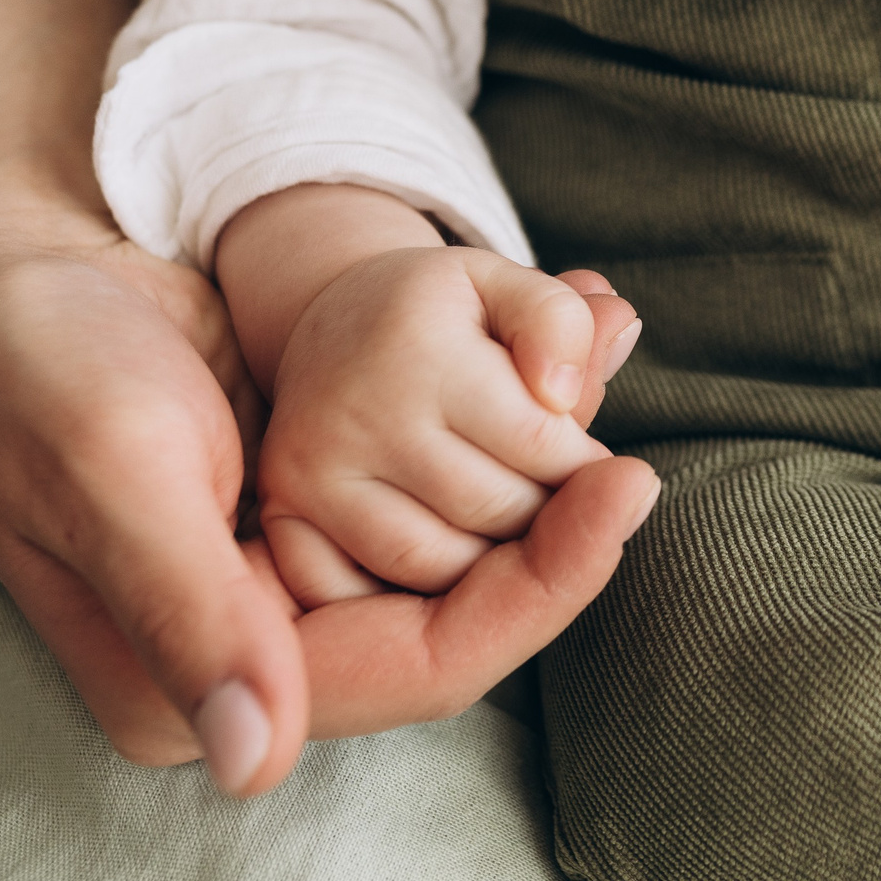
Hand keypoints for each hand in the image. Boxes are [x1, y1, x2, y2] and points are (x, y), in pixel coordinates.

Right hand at [0, 194, 656, 798]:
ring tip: (616, 403)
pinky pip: (429, 501)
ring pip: (454, 562)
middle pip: (457, 624)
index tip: (628, 493)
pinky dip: (494, 447)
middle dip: (556, 542)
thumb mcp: (113, 468)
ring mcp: (280, 584)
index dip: (542, 592)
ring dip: (538, 491)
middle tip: (638, 454)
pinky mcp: (299, 513)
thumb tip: (254, 761)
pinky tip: (558, 391)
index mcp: (195, 684)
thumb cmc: (31, 363)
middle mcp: (250, 654)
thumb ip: (191, 609)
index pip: (423, 667)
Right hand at [253, 244, 634, 607]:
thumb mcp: (505, 288)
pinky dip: (420, 590)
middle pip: (497, 509)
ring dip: (492, 558)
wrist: (331, 323)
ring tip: (505, 520)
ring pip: (441, 563)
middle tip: (551, 493)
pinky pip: (371, 592)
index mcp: (419, 346)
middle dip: (545, 511)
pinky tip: (445, 554)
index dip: (587, 465)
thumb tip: (596, 354)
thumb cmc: (443, 314)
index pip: (542, 442)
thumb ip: (562, 318)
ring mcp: (311, 468)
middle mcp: (355, 411)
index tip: (595, 464)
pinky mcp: (284, 510)